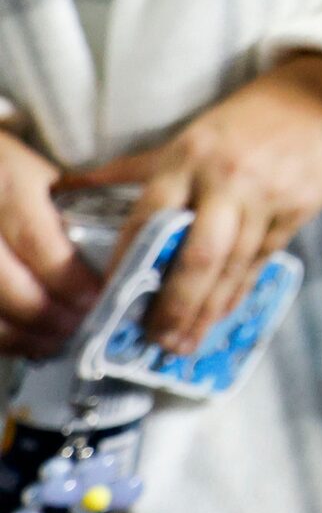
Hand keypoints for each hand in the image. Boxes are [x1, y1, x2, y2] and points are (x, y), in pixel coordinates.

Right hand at [0, 134, 96, 359]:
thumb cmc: (3, 170)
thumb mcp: (38, 174)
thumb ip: (70, 209)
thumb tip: (119, 259)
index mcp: (7, 185)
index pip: (37, 240)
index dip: (67, 279)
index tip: (96, 300)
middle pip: (5, 281)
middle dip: (46, 314)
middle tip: (77, 329)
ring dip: (20, 333)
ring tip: (53, 342)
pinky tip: (22, 341)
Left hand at [64, 54, 321, 354]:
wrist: (318, 103)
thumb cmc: (243, 123)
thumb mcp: (186, 138)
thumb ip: (132, 168)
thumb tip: (67, 186)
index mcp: (189, 158)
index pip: (150, 217)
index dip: (129, 262)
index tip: (113, 298)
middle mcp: (226, 179)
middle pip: (198, 254)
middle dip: (176, 303)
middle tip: (156, 339)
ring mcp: (265, 197)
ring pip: (232, 266)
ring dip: (207, 310)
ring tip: (185, 342)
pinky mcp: (296, 211)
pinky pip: (262, 261)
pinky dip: (239, 292)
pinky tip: (221, 313)